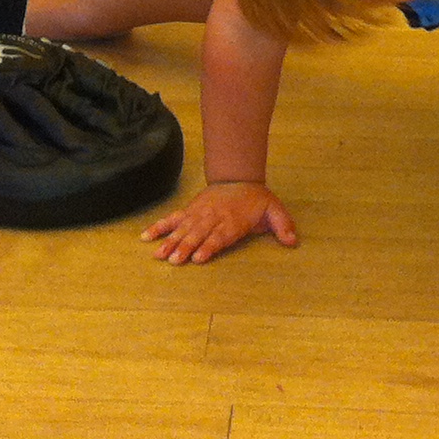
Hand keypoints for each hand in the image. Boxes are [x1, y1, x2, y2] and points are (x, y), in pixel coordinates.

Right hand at [141, 180, 297, 263]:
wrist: (238, 177)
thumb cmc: (256, 200)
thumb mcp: (275, 210)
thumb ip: (283, 226)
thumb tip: (293, 241)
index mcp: (233, 221)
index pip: (219, 235)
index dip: (209, 246)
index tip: (198, 257)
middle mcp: (213, 218)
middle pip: (197, 234)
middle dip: (185, 247)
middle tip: (174, 260)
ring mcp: (199, 214)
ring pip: (182, 228)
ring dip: (170, 242)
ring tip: (158, 255)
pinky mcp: (189, 211)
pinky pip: (172, 219)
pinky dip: (159, 227)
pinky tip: (146, 237)